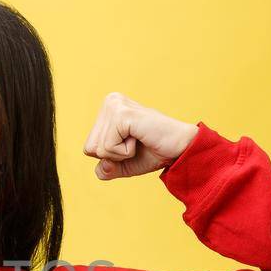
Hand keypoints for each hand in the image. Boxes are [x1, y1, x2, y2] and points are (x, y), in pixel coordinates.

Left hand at [82, 92, 198, 179]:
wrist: (181, 148)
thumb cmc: (154, 152)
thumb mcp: (123, 164)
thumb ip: (106, 169)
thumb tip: (101, 167)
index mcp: (107, 109)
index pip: (89, 147)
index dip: (110, 156)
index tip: (132, 144)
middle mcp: (110, 101)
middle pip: (90, 148)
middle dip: (113, 156)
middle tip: (137, 143)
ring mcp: (115, 105)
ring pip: (98, 149)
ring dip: (120, 154)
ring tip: (139, 140)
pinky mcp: (122, 114)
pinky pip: (108, 147)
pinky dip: (125, 152)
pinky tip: (140, 138)